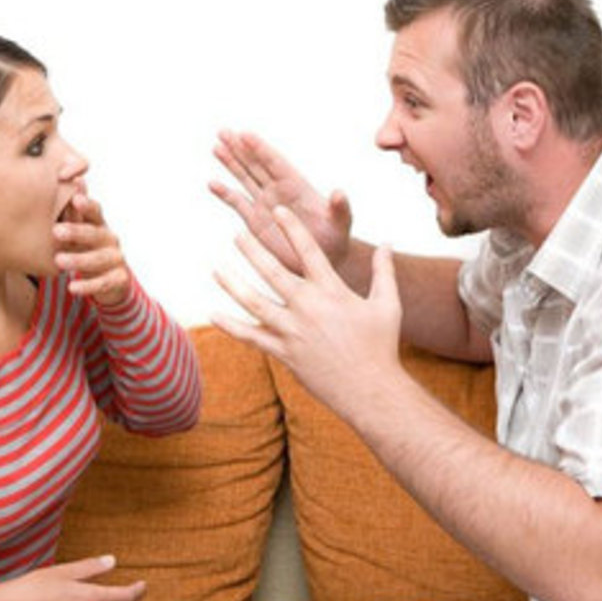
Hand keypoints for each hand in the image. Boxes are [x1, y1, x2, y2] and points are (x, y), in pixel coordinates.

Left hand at [54, 193, 130, 306]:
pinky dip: (87, 286)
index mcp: (99, 224)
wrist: (113, 280)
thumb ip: (74, 210)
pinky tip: (72, 287)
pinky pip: (103, 283)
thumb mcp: (82, 230)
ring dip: (78, 260)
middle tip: (56, 231)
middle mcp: (110, 239)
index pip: (95, 211)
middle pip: (95, 234)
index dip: (87, 205)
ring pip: (98, 259)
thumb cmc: (89, 248)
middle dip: (77, 232)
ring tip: (59, 261)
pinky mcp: (119, 279)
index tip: (75, 199)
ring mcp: (116, 260)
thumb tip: (72, 178)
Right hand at [209, 130, 352, 273]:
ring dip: (231, 163)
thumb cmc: (337, 239)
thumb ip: (341, 208)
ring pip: (245, 178)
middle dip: (239, 148)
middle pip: (256, 164)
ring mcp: (266, 204)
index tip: (245, 134)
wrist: (324, 260)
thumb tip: (339, 193)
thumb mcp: (341, 223)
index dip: (260, 149)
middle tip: (223, 131)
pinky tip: (213, 183)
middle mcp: (279, 190)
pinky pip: (238, 203)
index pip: (276, 163)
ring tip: (216, 147)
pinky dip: (225, 194)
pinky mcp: (256, 220)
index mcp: (298, 186)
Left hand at [213, 206, 401, 417]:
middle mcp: (309, 308)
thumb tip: (388, 245)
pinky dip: (231, 327)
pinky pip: (252, 338)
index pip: (309, 251)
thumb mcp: (387, 305)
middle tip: (238, 234)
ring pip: (255, 303)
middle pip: (273, 272)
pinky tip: (213, 314)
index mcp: (332, 291)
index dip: (292, 228)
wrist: (370, 389)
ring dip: (233, 284)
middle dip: (253, 251)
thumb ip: (384, 272)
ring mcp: (293, 331)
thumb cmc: (380, 346)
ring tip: (216, 269)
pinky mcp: (284, 353)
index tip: (277, 210)